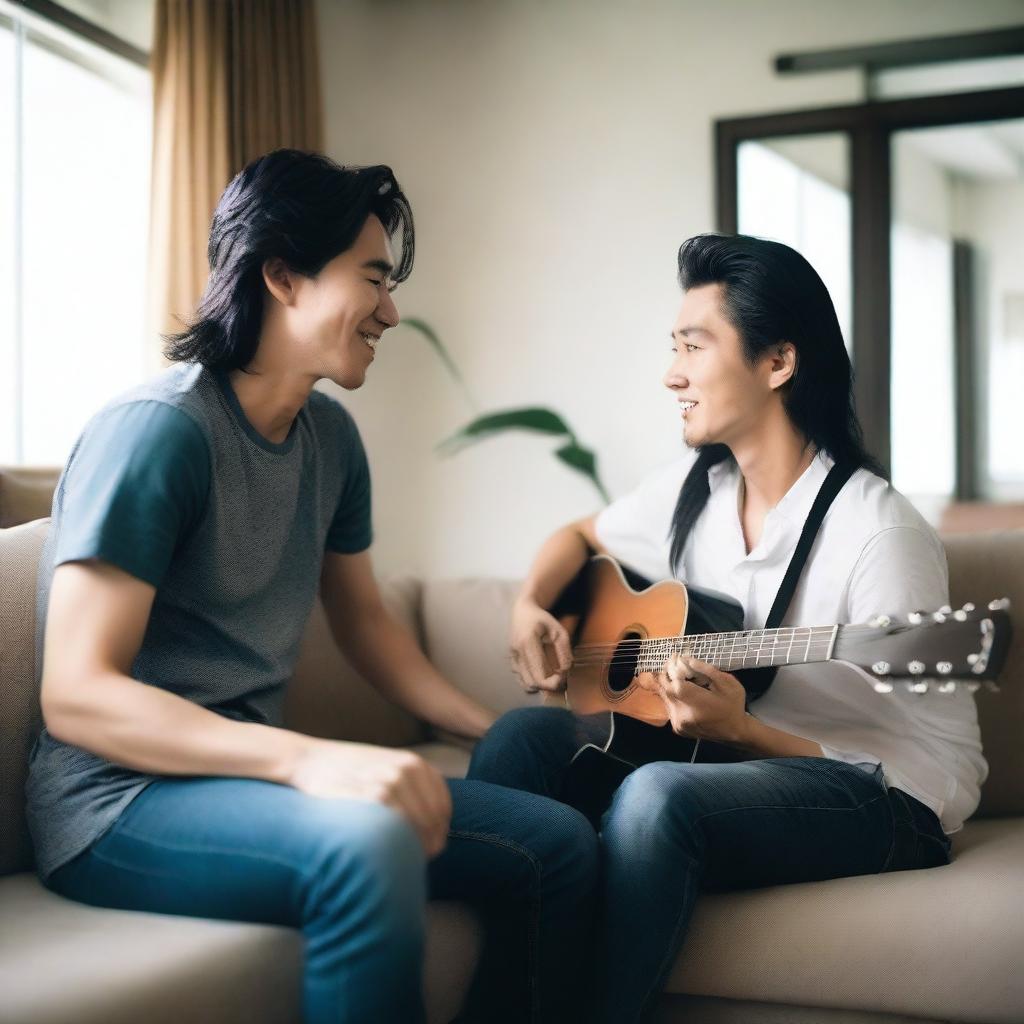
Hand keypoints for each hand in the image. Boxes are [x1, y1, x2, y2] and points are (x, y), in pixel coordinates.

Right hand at [289, 740, 451, 857]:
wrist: (309, 761)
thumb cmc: (348, 773)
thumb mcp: (388, 769)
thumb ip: (413, 792)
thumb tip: (437, 836)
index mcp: (416, 764)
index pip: (443, 809)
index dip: (438, 833)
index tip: (427, 848)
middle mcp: (409, 770)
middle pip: (434, 822)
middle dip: (428, 845)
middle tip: (411, 860)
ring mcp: (392, 782)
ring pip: (419, 829)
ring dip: (412, 850)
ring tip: (396, 858)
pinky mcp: (374, 797)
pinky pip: (397, 831)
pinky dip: (395, 845)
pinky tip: (383, 851)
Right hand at [508, 597, 572, 693]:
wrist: (523, 612)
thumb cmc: (543, 620)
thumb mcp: (559, 631)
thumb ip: (564, 651)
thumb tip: (566, 671)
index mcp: (527, 641)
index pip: (540, 674)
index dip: (554, 682)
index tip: (565, 676)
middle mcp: (516, 651)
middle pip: (533, 682)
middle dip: (549, 686)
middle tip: (562, 679)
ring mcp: (512, 657)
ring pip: (526, 684)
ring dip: (541, 686)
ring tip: (553, 677)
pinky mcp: (511, 661)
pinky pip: (521, 680)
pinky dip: (533, 682)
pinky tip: (542, 674)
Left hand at [645, 656, 749, 744]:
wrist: (735, 732)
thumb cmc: (733, 705)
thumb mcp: (727, 683)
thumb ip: (706, 670)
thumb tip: (687, 660)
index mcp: (697, 703)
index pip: (675, 681)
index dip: (672, 667)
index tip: (676, 657)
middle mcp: (684, 715)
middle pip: (666, 689)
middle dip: (667, 673)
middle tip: (673, 662)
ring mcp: (679, 723)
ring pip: (664, 697)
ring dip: (668, 684)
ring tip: (678, 674)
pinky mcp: (677, 728)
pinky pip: (668, 707)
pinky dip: (672, 696)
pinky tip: (681, 690)